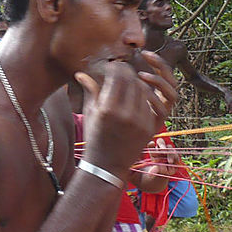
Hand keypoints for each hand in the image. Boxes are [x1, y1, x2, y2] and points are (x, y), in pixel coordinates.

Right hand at [76, 51, 177, 179]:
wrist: (107, 165)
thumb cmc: (94, 137)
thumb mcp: (90, 113)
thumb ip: (90, 91)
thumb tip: (81, 73)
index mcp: (108, 109)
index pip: (118, 77)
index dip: (116, 68)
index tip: (113, 65)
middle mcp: (126, 114)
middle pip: (133, 81)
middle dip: (127, 73)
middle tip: (123, 70)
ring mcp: (140, 122)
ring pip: (143, 91)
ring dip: (137, 83)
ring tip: (129, 81)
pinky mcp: (150, 128)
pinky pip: (149, 104)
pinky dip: (143, 96)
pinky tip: (136, 94)